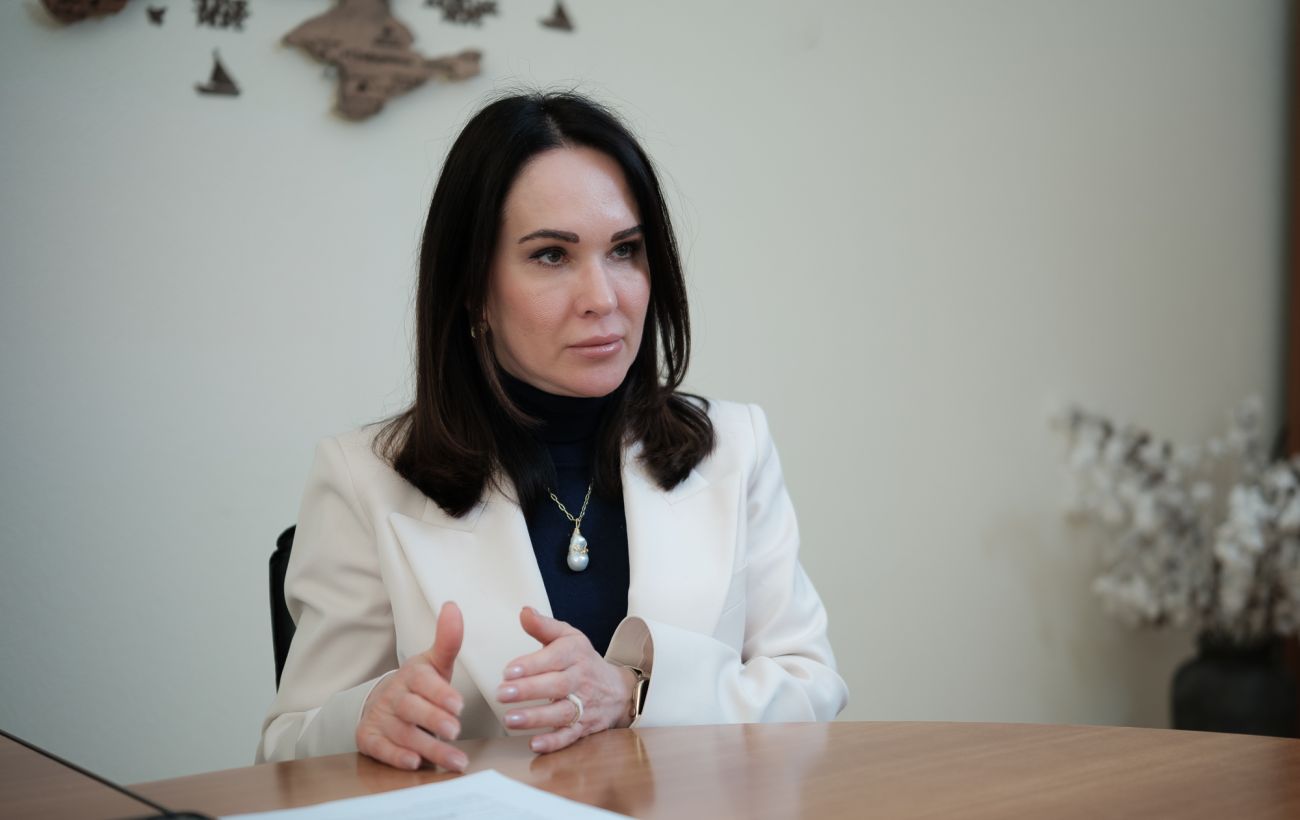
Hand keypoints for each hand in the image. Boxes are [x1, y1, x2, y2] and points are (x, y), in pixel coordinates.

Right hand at [356, 601, 467, 771]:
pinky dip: (397, 757)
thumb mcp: (435, 663)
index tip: (458, 705)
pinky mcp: (370, 739)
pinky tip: (414, 763)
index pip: (423, 681)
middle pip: (412, 708)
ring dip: (429, 748)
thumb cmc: (419, 686)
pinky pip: (381, 749)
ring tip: (455, 761)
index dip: (440, 693)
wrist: (382, 703)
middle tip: (456, 730)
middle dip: (434, 719)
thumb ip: (448, 641)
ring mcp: (381, 718)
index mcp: (412, 674)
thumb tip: (452, 606)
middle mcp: (394, 696)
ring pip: (403, 733)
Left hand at [496, 606, 636, 753]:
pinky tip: (534, 744)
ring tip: (510, 719)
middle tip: (502, 693)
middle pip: (556, 686)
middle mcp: (581, 680)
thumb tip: (524, 612)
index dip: (531, 665)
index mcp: (575, 654)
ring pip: (561, 713)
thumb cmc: (583, 661)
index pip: (554, 658)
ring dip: (536, 718)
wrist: (618, 690)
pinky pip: (570, 737)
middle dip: (528, 691)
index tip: (508, 670)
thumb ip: (544, 627)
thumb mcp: (569, 638)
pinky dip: (553, 743)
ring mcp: (584, 705)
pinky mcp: (584, 727)